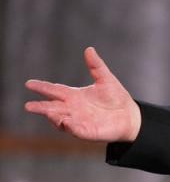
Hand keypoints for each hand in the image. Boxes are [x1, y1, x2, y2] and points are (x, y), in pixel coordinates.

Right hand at [24, 47, 141, 142]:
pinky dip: (70, 127)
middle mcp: (72, 109)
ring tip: (49, 113)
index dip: (42, 87)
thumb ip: (96, 66)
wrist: (129, 116)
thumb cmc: (115, 97)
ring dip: (53, 117)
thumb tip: (89, 49)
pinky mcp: (87, 132)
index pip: (54, 90)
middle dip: (41, 107)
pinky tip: (66, 123)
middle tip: (28, 106)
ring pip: (61, 120)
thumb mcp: (105, 79)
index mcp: (73, 95)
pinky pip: (76, 130)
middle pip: (52, 107)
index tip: (29, 84)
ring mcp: (78, 121)